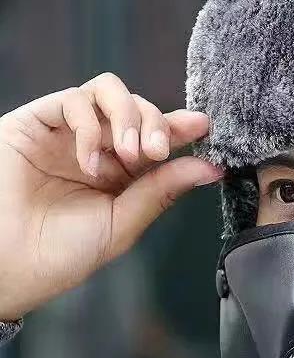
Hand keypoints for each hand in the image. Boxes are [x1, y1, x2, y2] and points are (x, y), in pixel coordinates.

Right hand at [0, 71, 223, 319]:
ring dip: (129, 116)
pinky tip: (90, 162)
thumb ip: (162, 190)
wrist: (6, 265)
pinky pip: (74, 100)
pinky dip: (91, 127)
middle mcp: (98, 149)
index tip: (203, 126)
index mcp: (122, 175)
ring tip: (131, 154)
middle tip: (156, 153)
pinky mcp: (36, 123)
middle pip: (139, 109)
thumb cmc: (61, 254)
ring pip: (109, 92)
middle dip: (157, 125)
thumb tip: (210, 168)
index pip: (156, 138)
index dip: (181, 127)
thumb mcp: (123, 223)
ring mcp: (68, 134)